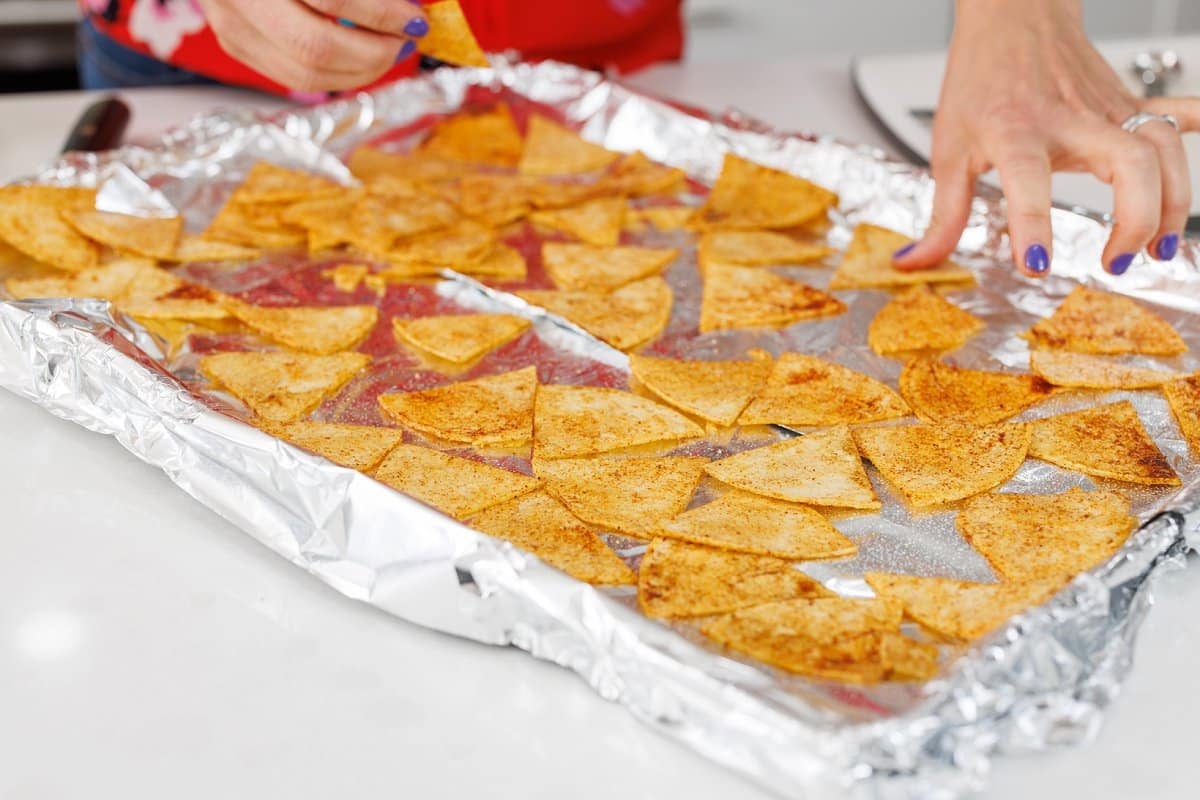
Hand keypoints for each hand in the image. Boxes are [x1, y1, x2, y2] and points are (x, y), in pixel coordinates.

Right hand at [196, 0, 427, 92]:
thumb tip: (409, 7)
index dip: (382, 15)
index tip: (416, 20)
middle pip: (316, 48)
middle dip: (374, 53)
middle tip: (404, 41)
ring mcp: (231, 23)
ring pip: (305, 74)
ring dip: (360, 71)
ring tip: (388, 51)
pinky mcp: (235, 42)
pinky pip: (294, 76)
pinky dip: (337, 72)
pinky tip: (361, 57)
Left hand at [895, 0, 1195, 276]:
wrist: (1011, 16)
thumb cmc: (980, 79)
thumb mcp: (949, 149)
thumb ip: (943, 214)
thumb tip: (918, 262)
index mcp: (1015, 130)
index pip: (1027, 179)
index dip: (1031, 224)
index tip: (1036, 265)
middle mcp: (1070, 117)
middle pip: (1129, 161)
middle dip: (1136, 218)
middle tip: (1117, 261)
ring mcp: (1107, 109)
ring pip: (1163, 147)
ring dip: (1172, 201)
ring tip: (1157, 247)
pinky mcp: (1129, 104)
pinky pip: (1175, 115)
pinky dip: (1195, 131)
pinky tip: (1195, 163)